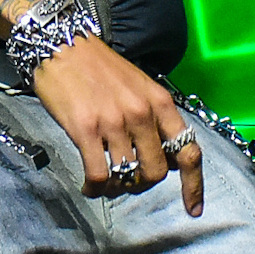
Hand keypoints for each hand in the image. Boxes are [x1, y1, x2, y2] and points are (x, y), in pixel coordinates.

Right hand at [28, 32, 204, 215]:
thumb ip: (152, 118)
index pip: (188, 151)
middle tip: (127, 179)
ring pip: (128, 177)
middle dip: (142, 183)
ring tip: (105, 183)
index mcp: (160, 102)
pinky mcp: (86, 129)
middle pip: (156, 172)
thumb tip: (160, 157)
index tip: (193, 209)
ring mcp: (114, 122)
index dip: (194, 186)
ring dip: (117, 188)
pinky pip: (99, 175)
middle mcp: (142, 113)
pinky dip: (95, 188)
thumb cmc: (98, 67)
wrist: (61, 44)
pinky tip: (89, 185)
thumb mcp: (138, 86)